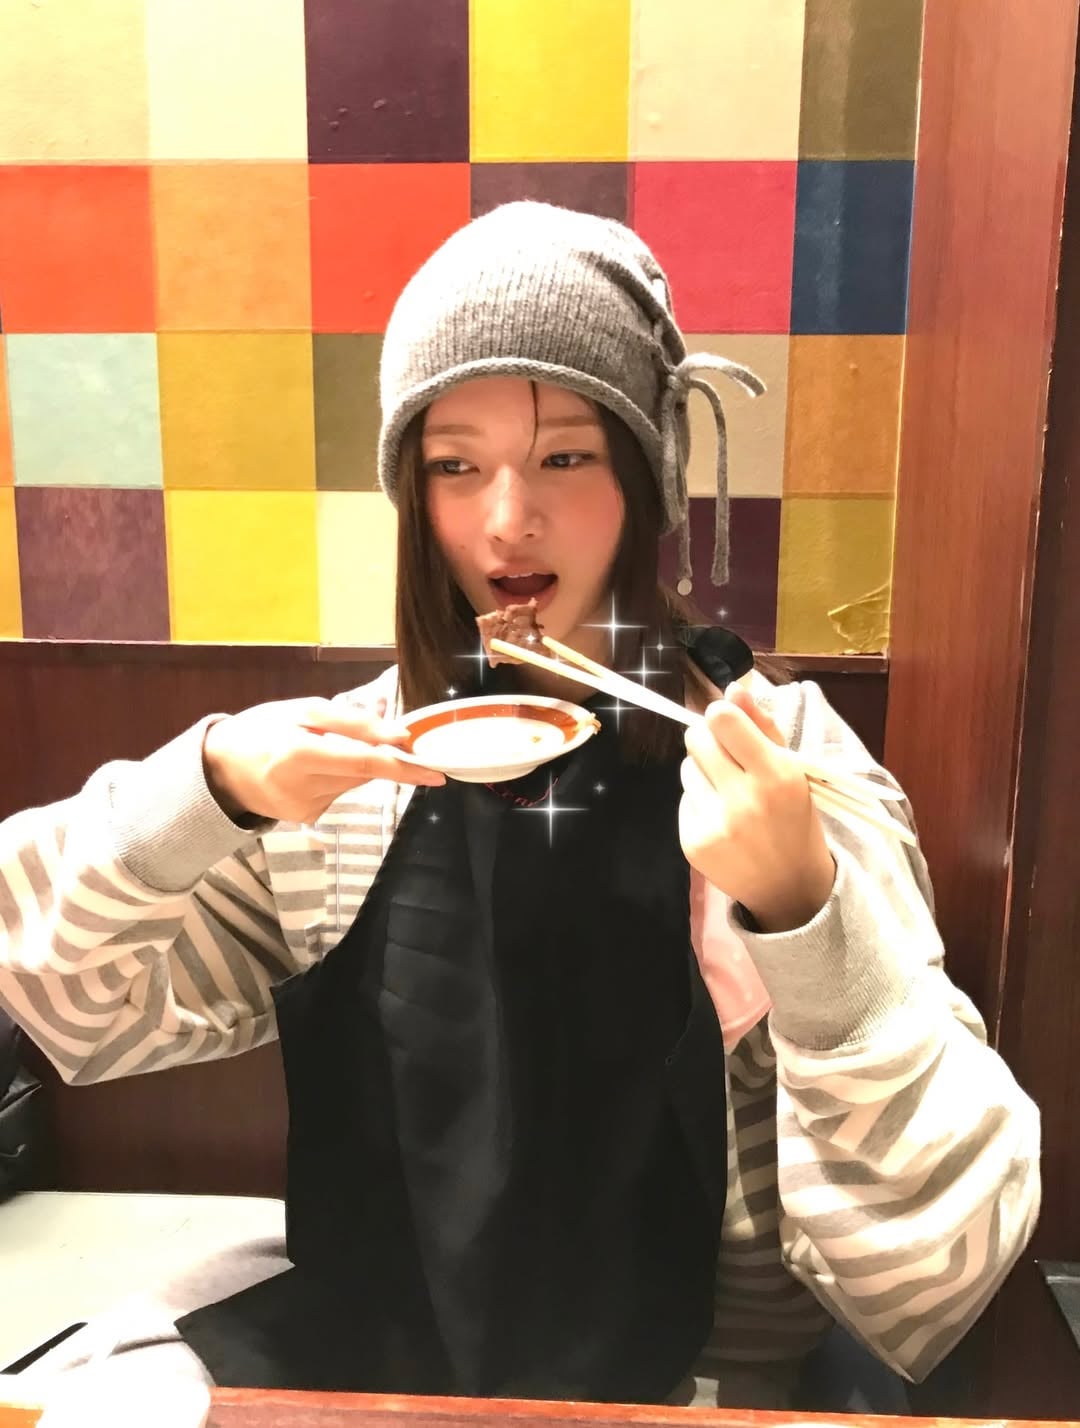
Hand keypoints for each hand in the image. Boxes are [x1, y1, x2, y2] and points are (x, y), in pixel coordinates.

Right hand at [202, 695, 443, 824]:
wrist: (219, 770)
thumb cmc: (261, 730)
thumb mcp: (302, 711)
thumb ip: (352, 721)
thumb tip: (397, 734)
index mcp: (297, 754)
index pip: (362, 763)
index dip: (400, 767)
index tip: (433, 771)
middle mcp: (301, 788)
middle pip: (362, 774)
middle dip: (386, 759)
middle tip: (401, 744)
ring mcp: (304, 809)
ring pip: (353, 783)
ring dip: (358, 764)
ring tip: (330, 746)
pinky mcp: (307, 819)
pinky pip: (340, 793)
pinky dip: (340, 776)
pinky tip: (319, 767)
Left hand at [679, 686, 835, 932]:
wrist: (790, 888)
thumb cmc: (795, 819)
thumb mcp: (795, 771)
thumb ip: (763, 727)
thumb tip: (732, 688)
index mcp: (777, 776)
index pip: (722, 720)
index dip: (721, 716)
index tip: (730, 725)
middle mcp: (744, 800)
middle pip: (696, 739)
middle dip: (710, 741)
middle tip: (730, 760)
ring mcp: (715, 824)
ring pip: (686, 768)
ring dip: (704, 773)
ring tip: (730, 794)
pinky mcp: (693, 843)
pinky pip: (684, 799)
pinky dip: (699, 802)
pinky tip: (723, 820)